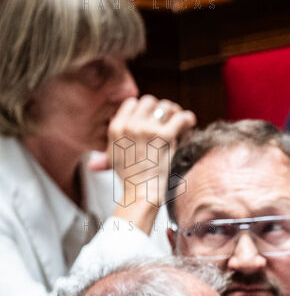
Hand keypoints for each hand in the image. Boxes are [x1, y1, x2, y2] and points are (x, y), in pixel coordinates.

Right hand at [98, 95, 195, 232]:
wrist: (141, 193)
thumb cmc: (131, 179)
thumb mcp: (112, 159)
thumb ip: (108, 151)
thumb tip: (94, 162)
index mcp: (116, 127)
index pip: (133, 103)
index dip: (146, 109)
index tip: (155, 118)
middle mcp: (130, 125)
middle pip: (151, 101)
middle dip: (162, 109)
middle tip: (170, 120)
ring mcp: (147, 129)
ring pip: (168, 106)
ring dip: (176, 113)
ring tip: (181, 124)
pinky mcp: (165, 136)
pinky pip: (182, 117)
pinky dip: (188, 119)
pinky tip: (190, 125)